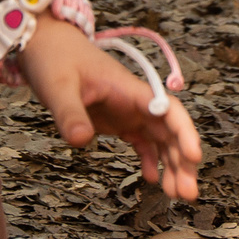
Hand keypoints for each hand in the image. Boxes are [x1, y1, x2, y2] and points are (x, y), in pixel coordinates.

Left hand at [18, 17, 203, 199]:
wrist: (46, 44)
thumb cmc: (55, 57)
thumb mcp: (58, 86)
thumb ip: (69, 113)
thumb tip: (80, 141)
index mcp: (130, 89)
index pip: (168, 109)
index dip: (184, 132)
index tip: (193, 156)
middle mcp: (136, 101)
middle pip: (170, 131)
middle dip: (182, 161)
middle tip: (187, 193)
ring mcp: (128, 111)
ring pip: (160, 140)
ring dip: (171, 166)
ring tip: (176, 195)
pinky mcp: (118, 120)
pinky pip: (142, 142)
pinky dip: (150, 161)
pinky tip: (152, 180)